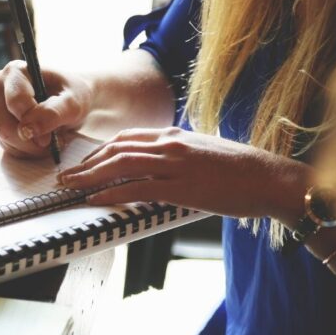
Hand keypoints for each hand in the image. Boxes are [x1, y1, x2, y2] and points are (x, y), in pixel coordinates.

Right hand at [0, 60, 92, 157]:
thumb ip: (53, 113)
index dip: (34, 124)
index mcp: (16, 71)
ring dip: (29, 147)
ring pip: (3, 138)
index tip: (52, 136)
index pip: (15, 103)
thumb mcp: (73, 103)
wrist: (70, 99)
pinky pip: (4, 145)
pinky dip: (25, 150)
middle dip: (31, 141)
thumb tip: (27, 130)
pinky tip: (39, 142)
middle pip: (4, 125)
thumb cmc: (72, 96)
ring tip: (50, 140)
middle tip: (53, 142)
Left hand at [57, 127, 310, 218]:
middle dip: (87, 162)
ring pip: (121, 165)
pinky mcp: (181, 186)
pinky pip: (137, 188)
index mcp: (176, 135)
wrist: (268, 177)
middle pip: (117, 148)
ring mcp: (175, 163)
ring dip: (90, 176)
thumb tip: (166, 167)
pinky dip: (111, 192)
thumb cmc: (242, 170)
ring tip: (71, 186)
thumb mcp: (207, 153)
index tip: (87, 162)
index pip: (128, 138)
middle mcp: (171, 144)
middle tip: (67, 175)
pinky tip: (95, 199)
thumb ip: (182, 156)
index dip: (101, 150)